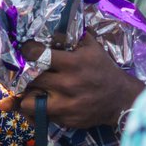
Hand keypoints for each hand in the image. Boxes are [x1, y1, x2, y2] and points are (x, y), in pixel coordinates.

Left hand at [0, 34, 142, 128]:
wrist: (120, 98)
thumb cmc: (104, 70)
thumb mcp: (93, 48)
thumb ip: (74, 37)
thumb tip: (55, 25)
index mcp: (73, 63)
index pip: (37, 55)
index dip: (27, 51)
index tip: (25, 50)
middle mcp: (67, 84)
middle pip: (31, 78)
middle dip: (25, 73)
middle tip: (24, 70)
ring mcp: (66, 105)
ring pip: (29, 101)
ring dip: (26, 95)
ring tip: (28, 89)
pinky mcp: (65, 120)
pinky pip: (40, 116)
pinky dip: (36, 109)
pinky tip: (38, 102)